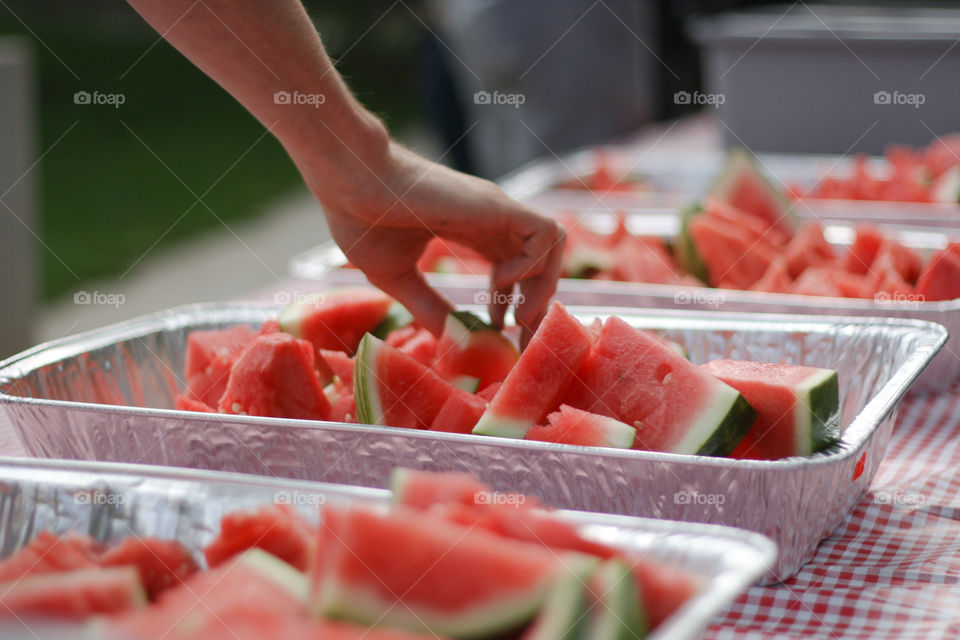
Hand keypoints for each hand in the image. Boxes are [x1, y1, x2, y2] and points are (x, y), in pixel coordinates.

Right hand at [313, 143, 564, 344]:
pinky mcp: (499, 205)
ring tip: (515, 316)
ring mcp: (498, 210)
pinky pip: (546, 234)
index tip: (500, 332)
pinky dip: (534, 264)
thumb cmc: (363, 220)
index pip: (514, 266)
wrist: (350, 184)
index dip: (515, 302)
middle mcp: (491, 219)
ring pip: (553, 244)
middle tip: (521, 341)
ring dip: (542, 286)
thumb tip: (449, 340)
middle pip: (540, 262)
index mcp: (470, 230)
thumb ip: (426, 305)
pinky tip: (499, 281)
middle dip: (537, 306)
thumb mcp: (397, 276)